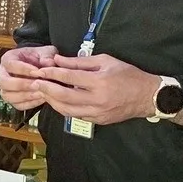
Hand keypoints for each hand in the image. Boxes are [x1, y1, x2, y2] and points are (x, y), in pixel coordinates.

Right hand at [0, 46, 57, 113]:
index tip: (37, 72)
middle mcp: (3, 74)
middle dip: (21, 84)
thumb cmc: (40, 58)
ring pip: (7, 96)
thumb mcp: (45, 52)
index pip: (10, 65)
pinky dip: (30, 103)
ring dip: (25, 96)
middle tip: (37, 84)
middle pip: (3, 82)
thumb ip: (47, 56)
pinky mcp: (13, 100)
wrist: (42, 67)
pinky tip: (41, 98)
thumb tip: (49, 63)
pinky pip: (18, 105)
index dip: (23, 69)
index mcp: (8, 59)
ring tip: (41, 93)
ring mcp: (6, 88)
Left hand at [35, 53, 162, 127]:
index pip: (69, 77)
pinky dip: (63, 108)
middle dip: (46, 89)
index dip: (52, 73)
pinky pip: (75, 115)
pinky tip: (57, 101)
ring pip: (66, 109)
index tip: (40, 70)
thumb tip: (58, 60)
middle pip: (63, 96)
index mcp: (100, 81)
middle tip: (35, 82)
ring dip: (52, 101)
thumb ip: (80, 62)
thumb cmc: (128, 74)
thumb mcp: (105, 61)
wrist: (147, 96)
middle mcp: (97, 99)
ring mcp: (97, 113)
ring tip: (42, 92)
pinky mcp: (98, 121)